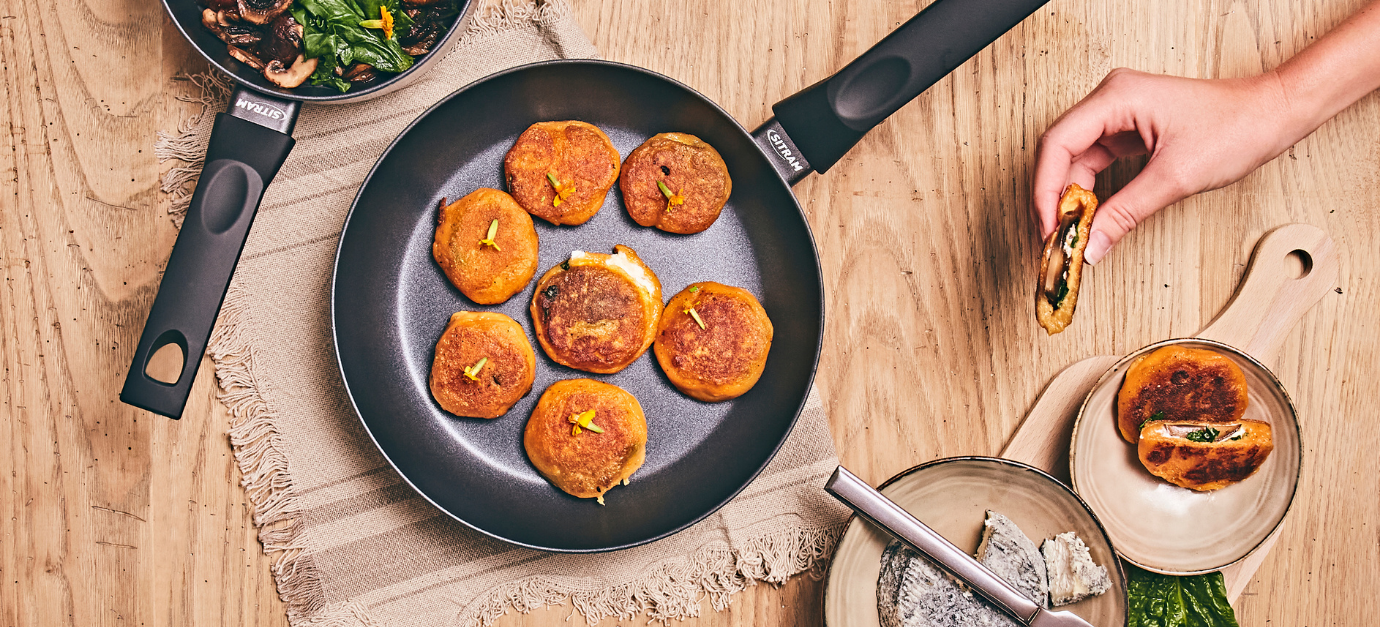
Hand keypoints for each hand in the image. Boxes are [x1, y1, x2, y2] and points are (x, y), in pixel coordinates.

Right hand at [1032, 68, 1299, 263]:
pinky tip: (1088, 216)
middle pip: (1059, 152)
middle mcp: (1111, 100)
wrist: (1274, 114)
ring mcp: (1118, 114)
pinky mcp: (1128, 129)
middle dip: (1052, 198)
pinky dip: (1089, 191)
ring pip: (1074, 160)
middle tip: (1053, 238)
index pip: (1057, 145)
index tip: (1047, 228)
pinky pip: (1094, 162)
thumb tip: (1091, 245)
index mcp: (1117, 97)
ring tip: (1068, 233)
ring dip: (1069, 198)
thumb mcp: (1175, 177)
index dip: (1045, 191)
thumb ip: (1125, 213)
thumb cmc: (1237, 126)